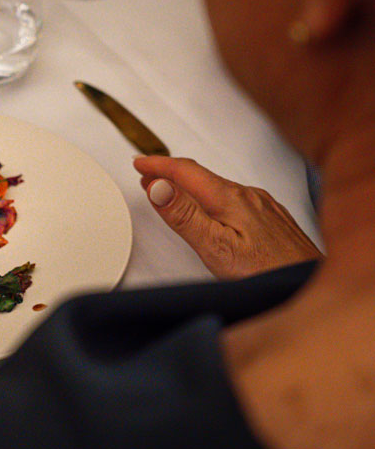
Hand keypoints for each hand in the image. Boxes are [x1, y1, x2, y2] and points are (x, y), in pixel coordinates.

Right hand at [133, 155, 322, 279]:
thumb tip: (158, 187)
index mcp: (230, 199)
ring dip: (191, 186)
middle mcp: (248, 196)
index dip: (159, 165)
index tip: (139, 163)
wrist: (308, 284)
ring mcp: (263, 207)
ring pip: (219, 187)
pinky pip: (235, 199)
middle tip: (147, 174)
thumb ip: (184, 215)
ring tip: (171, 191)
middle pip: (201, 176)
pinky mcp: (272, 220)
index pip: (186, 171)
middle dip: (170, 173)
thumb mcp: (215, 246)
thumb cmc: (266, 273)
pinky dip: (212, 197)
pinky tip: (212, 210)